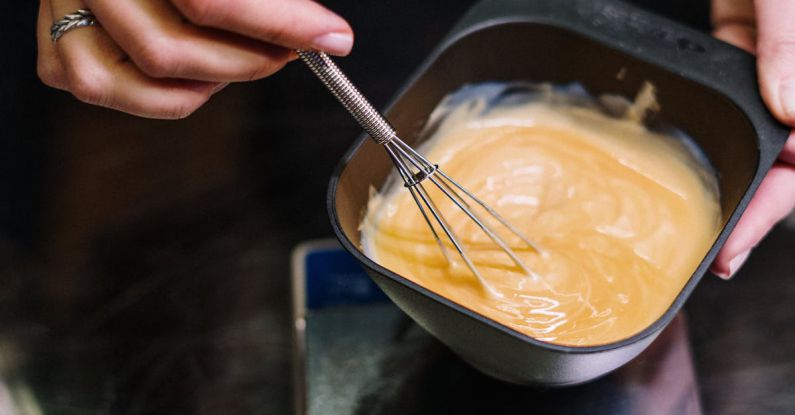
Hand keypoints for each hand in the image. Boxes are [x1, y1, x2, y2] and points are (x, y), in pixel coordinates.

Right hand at [37, 0, 352, 118]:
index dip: (281, 23)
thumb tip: (319, 30)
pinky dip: (162, 95)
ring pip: (139, 81)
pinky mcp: (52, 46)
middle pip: (170, 51)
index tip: (330, 37)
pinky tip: (193, 72)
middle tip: (289, 50)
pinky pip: (103, 92)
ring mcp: (63, 12)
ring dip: (210, 82)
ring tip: (241, 58)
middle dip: (249, 61)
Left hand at [710, 0, 794, 277]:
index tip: (740, 245)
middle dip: (756, 207)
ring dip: (734, 172)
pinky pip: (730, 89)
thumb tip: (793, 113)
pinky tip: (694, 152)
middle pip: (787, 154)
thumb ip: (790, 40)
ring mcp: (770, 58)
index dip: (777, 206)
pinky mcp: (737, 38)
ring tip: (703, 219)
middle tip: (718, 252)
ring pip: (758, 129)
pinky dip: (715, 123)